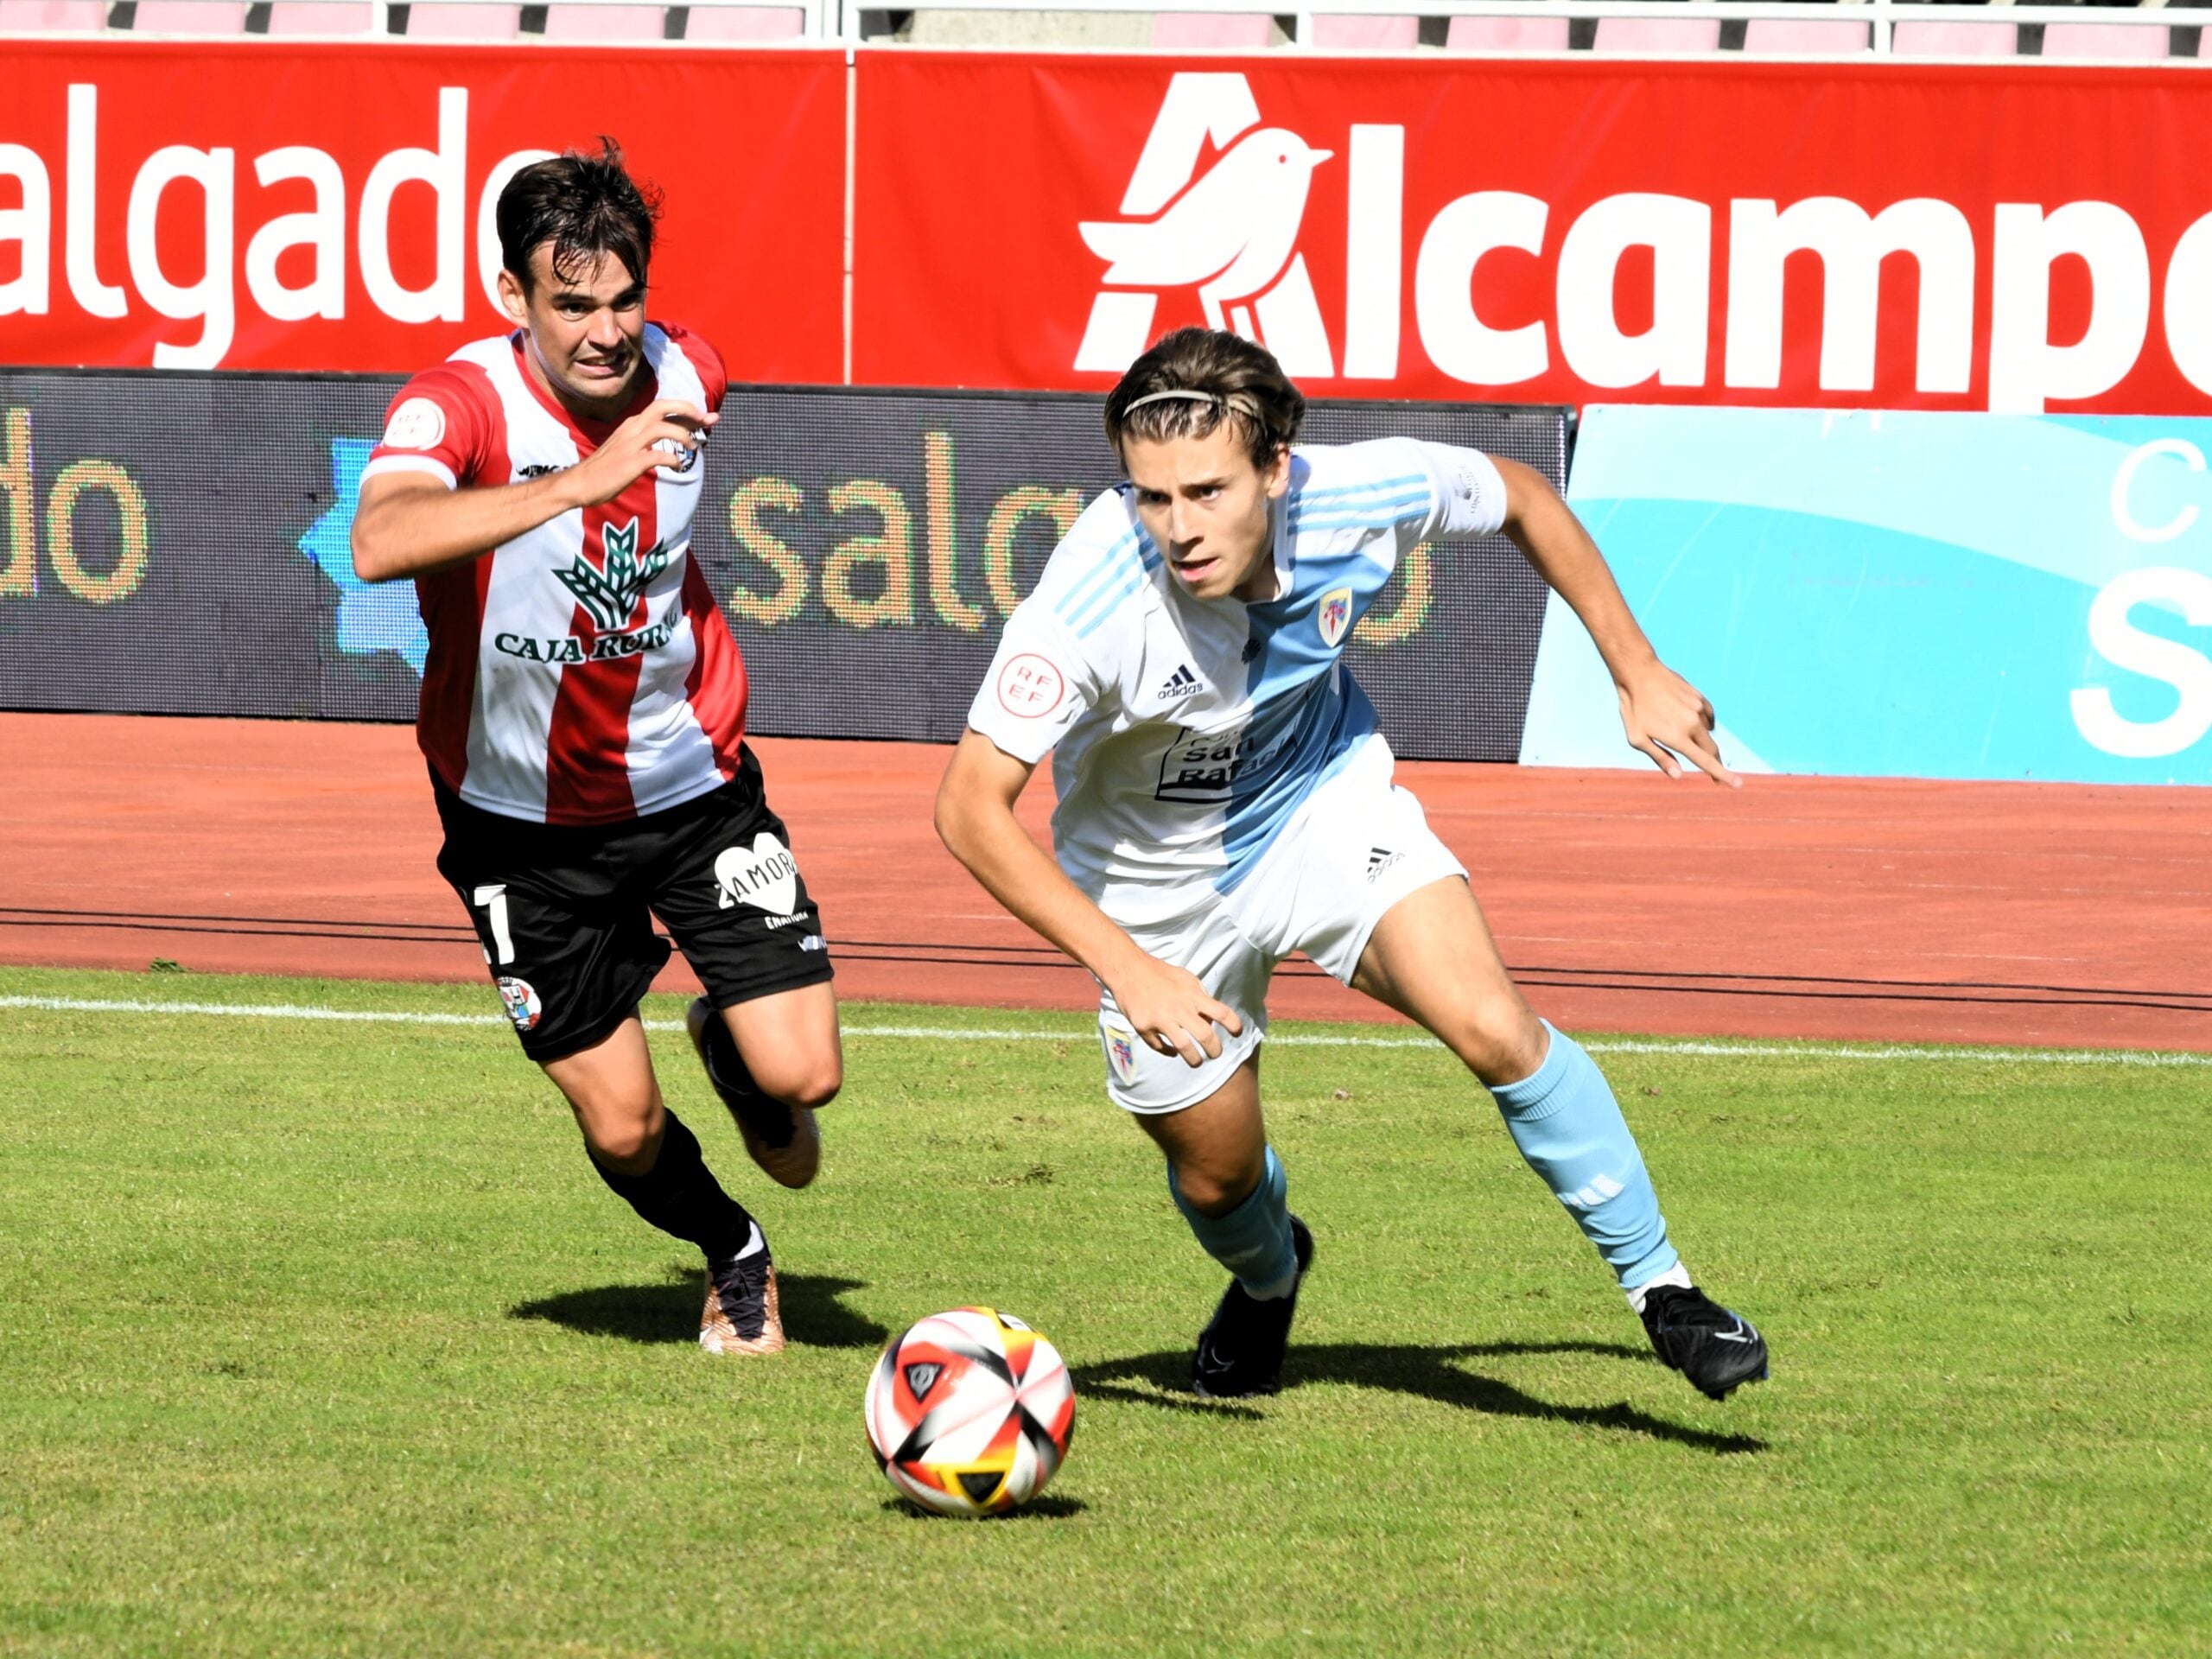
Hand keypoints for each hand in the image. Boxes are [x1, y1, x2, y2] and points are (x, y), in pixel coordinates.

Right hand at [564, 399, 717, 507]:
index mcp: (633, 424)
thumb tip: (674, 442)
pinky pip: (656, 456)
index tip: (708, 417)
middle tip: (707, 420)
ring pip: (662, 427)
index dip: (688, 409)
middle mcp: (632, 428)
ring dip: (683, 434)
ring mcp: (630, 445)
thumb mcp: (629, 447)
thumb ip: (649, 441)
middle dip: (688, 409)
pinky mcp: (630, 463)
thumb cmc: (606, 468)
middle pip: (663, 406)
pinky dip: (671, 459)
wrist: (579, 483)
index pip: (663, 407)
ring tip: (693, 446)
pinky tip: (677, 466)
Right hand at [1105, 951, 1243, 1068]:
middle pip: (1206, 1036)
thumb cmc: (1161, 973)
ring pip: (1184, 1048)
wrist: (1128, 969)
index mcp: (1193, 995)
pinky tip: (1172, 1051)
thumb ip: (1201, 995)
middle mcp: (1179, 1008)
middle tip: (1215, 1054)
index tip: (1238, 1033)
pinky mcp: (1144, 1026)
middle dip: (1215, 1050)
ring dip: (1194, 1060)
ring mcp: (1161, 1019)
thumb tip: (1212, 1017)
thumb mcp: (1186, 978)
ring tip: (1197, 1062)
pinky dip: (1168, 1052)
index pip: (1222, 1013)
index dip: (1234, 1025)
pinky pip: (1160, 1047)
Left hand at [1617, 662, 1740, 787]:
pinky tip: (1690, 721)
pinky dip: (1703, 723)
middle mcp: (1693, 723)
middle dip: (1715, 762)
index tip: (1738, 784)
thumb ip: (1660, 757)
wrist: (1639, 673)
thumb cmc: (1633, 709)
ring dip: (1700, 739)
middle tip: (1714, 773)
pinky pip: (1708, 716)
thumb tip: (1679, 776)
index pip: (1706, 761)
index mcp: (1678, 737)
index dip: (1722, 774)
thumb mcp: (1637, 739)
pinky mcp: (1699, 697)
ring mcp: (1698, 708)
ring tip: (1676, 731)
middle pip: (1712, 750)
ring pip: (1708, 732)